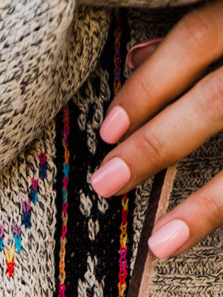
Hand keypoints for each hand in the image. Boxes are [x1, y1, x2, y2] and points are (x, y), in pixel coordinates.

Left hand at [91, 1, 222, 257]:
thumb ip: (206, 32)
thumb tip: (139, 56)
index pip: (198, 36)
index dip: (149, 85)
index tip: (109, 129)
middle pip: (218, 98)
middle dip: (159, 144)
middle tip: (108, 182)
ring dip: (206, 205)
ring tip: (161, 242)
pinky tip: (199, 236)